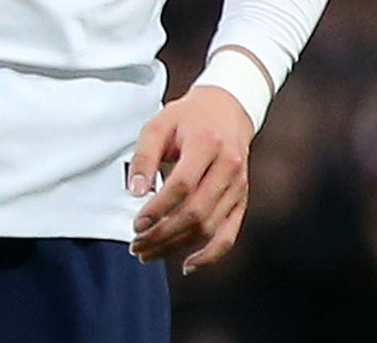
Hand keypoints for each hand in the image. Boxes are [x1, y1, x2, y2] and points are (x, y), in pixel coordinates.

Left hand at [128, 85, 253, 271]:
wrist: (227, 111)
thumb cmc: (186, 118)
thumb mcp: (159, 124)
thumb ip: (145, 156)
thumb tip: (134, 191)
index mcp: (206, 144)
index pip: (183, 185)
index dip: (158, 208)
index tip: (136, 223)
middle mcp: (228, 168)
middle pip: (196, 212)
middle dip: (164, 234)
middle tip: (136, 245)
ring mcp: (239, 187)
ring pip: (210, 227)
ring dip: (178, 246)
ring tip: (148, 253)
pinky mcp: (242, 200)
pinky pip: (230, 234)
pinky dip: (210, 255)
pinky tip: (187, 265)